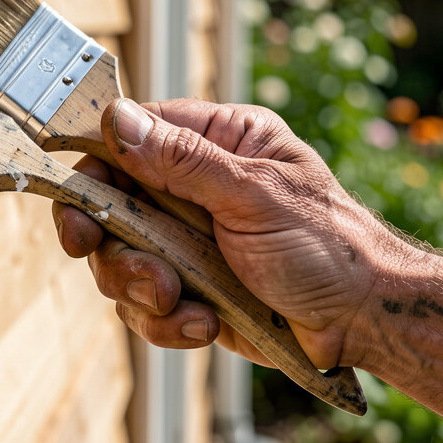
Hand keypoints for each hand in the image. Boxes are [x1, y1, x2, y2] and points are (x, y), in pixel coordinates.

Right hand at [53, 98, 398, 368]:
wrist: (364, 323)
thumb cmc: (329, 246)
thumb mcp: (255, 195)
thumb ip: (182, 160)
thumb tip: (116, 119)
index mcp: (213, 141)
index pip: (127, 137)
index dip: (94, 170)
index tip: (78, 208)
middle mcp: (189, 185)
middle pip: (108, 204)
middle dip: (116, 248)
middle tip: (140, 274)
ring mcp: (182, 237)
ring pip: (117, 259)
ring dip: (142, 290)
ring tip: (182, 302)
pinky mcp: (184, 286)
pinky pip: (141, 304)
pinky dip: (166, 322)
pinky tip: (205, 323)